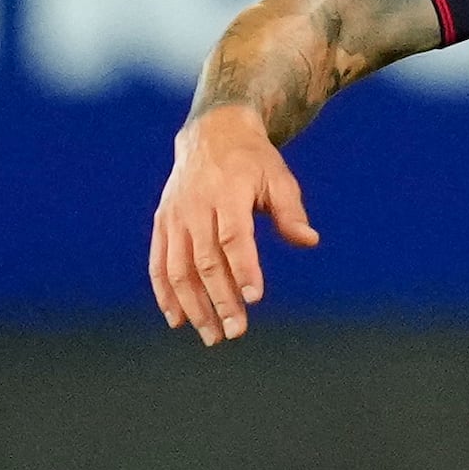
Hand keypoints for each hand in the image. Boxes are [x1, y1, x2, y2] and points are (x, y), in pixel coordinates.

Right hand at [152, 103, 316, 342]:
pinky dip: (165, 293)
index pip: (234, 237)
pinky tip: (178, 320)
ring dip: (193, 306)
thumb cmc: (252, 161)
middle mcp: (195, 207)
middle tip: (236, 331)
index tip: (254, 298)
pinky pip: (159, 263)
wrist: (211, 134)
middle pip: (205, 261)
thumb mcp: (279, 178)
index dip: (243, 268)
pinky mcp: (162, 224)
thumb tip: (309, 240)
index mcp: (227, 193)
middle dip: (220, 299)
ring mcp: (174, 217)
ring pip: (178, 268)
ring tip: (211, 335)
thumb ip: (290, 212)